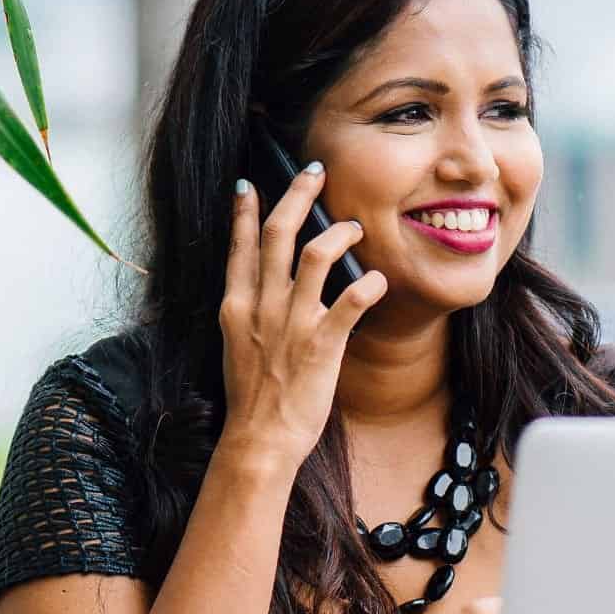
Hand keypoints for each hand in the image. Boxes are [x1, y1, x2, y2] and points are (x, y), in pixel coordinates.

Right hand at [218, 163, 386, 469]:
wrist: (259, 440)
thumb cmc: (253, 398)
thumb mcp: (238, 346)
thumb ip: (252, 312)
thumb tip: (269, 287)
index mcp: (237, 306)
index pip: (240, 245)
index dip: (245, 211)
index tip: (250, 183)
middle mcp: (262, 307)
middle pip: (278, 233)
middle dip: (298, 195)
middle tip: (316, 172)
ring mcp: (292, 323)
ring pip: (316, 255)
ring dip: (340, 232)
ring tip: (355, 227)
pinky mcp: (322, 344)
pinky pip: (350, 301)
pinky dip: (368, 284)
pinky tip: (377, 280)